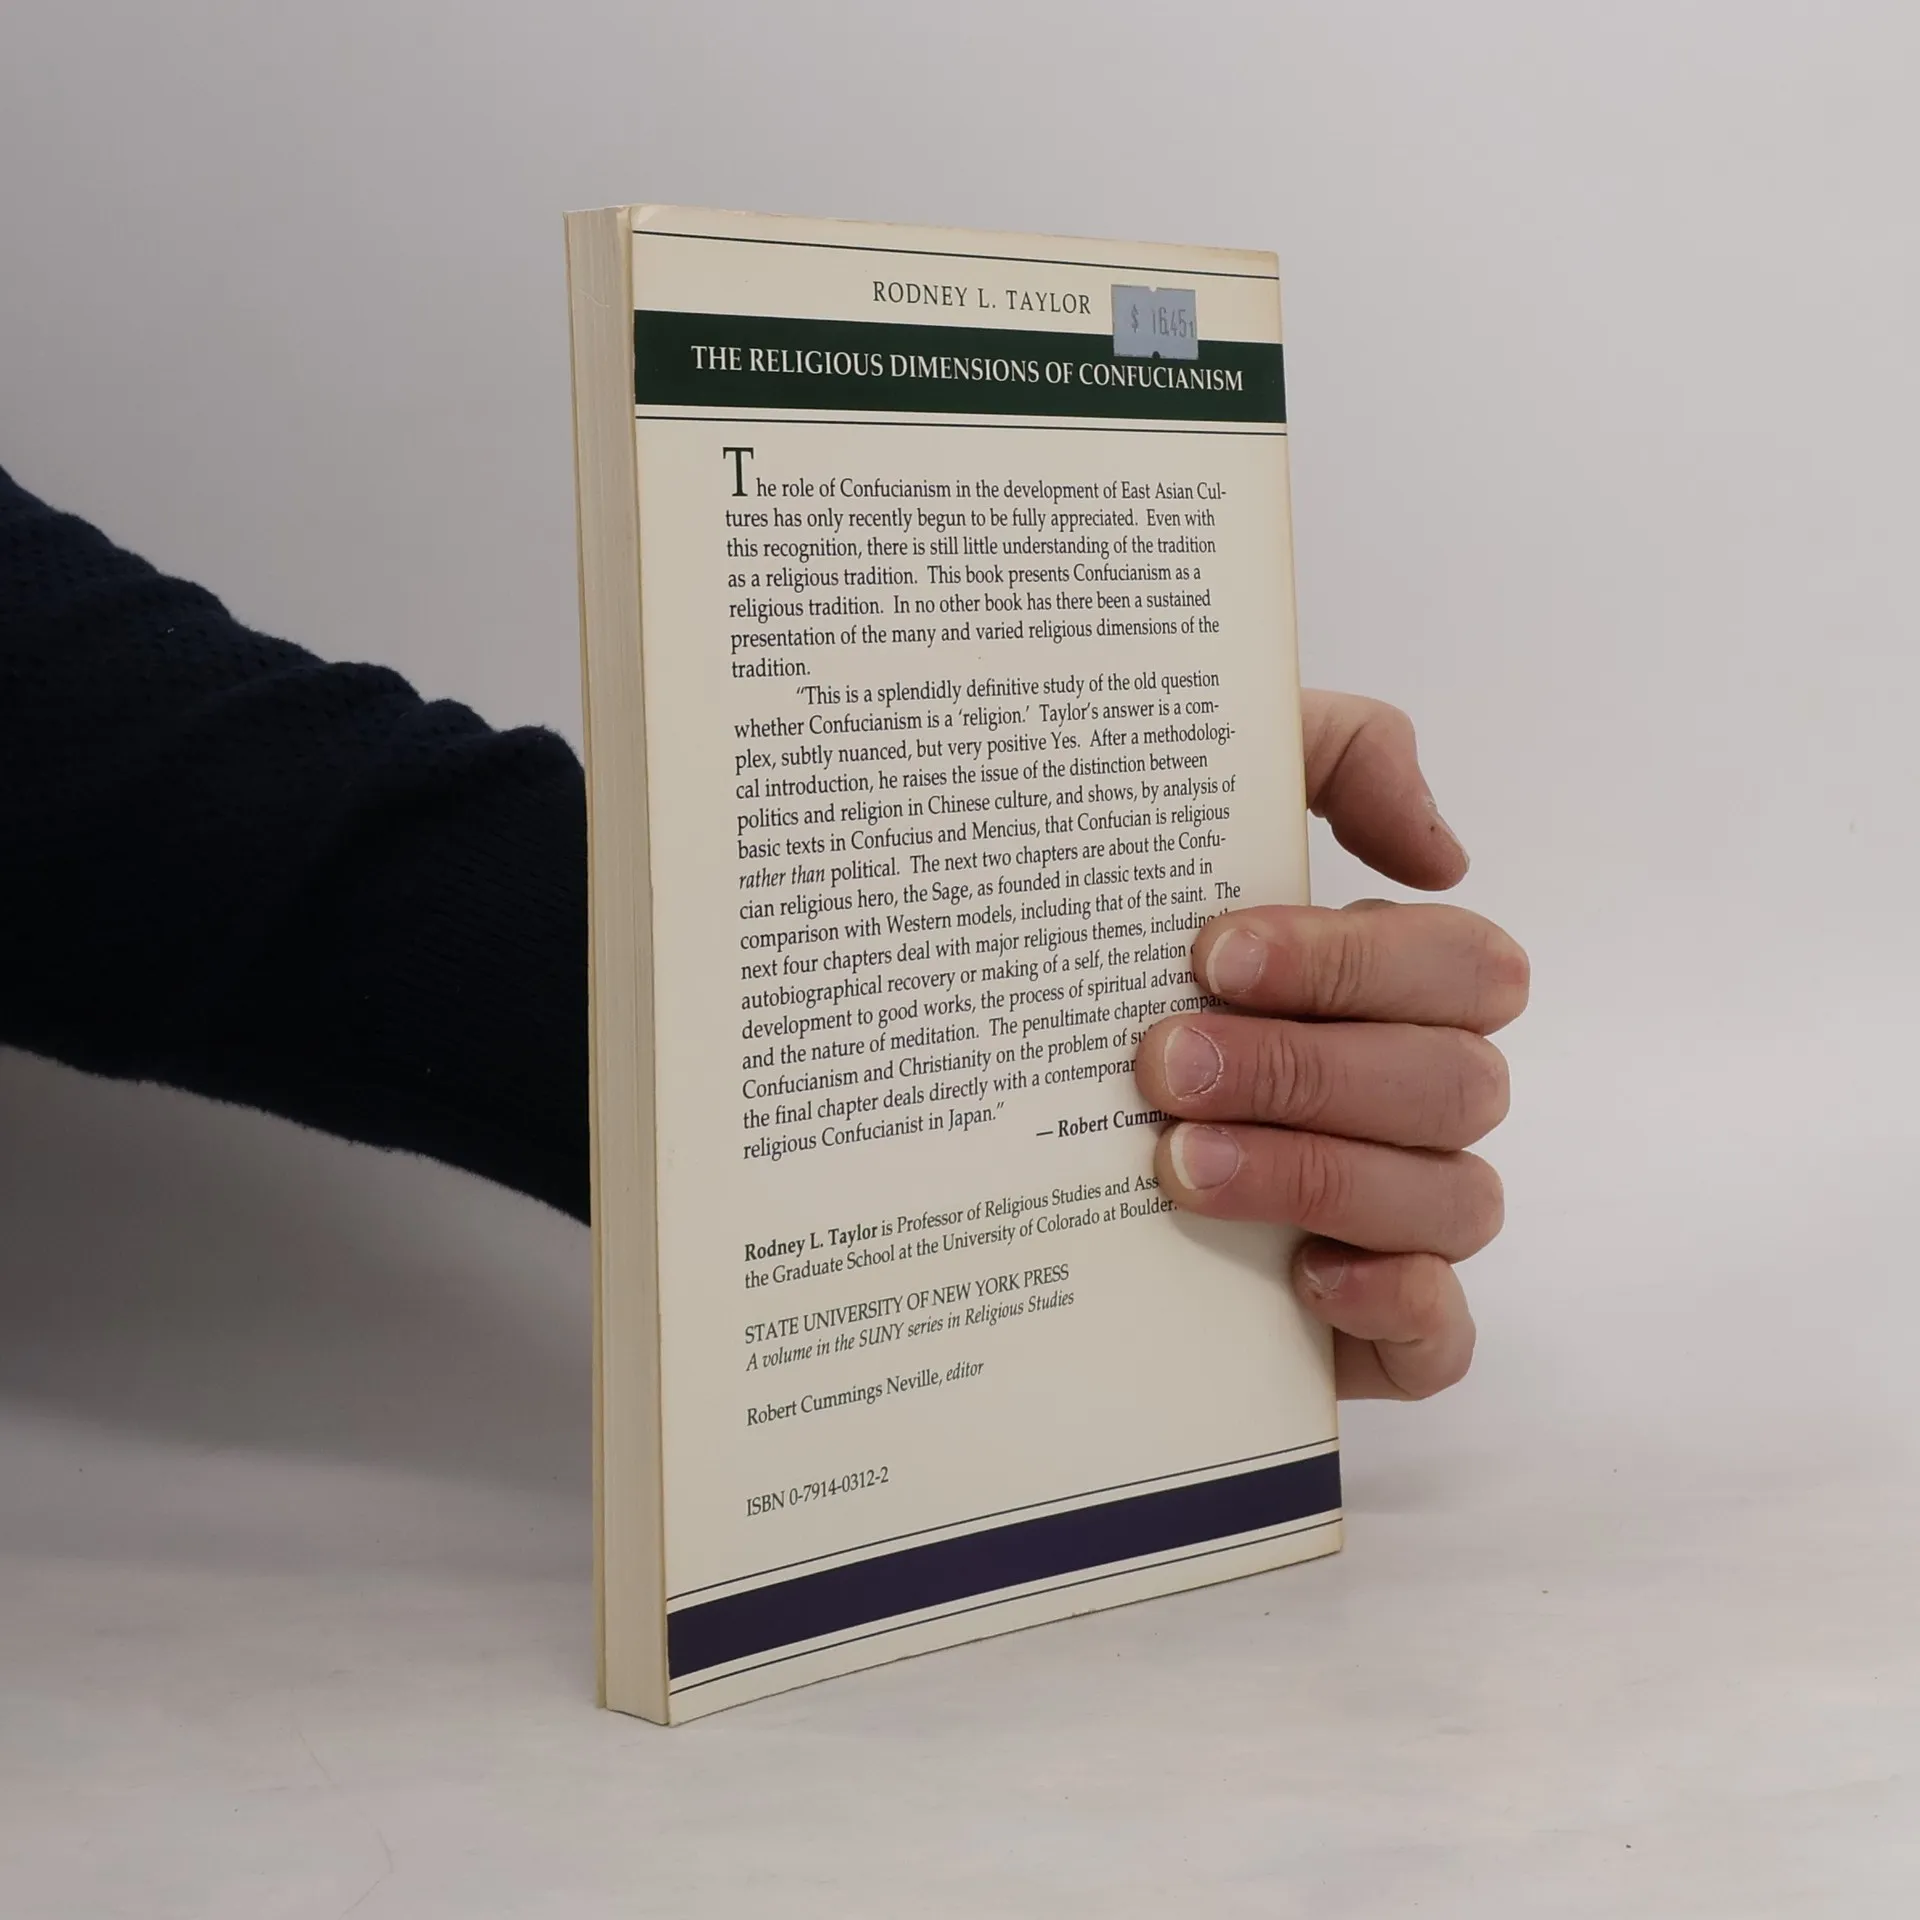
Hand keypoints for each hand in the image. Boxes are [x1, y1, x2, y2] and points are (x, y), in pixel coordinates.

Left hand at [1132, 691, 1526, 1398]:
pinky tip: (1302, 1272)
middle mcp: (1419, 1099)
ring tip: (1177, 1164)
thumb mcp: (1205, 800)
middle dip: (1305, 1069)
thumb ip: (1335, 752)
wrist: (1015, 1121)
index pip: (1460, 964)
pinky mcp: (1380, 1330)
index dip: (1353, 960)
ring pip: (1454, 1199)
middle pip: (1453, 1082)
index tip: (1211, 956)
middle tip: (1162, 1064)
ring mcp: (1407, 1217)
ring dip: (1319, 1175)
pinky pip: (1443, 1336)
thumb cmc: (1133, 949)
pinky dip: (1395, 1303)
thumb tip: (1441, 850)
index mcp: (1402, 989)